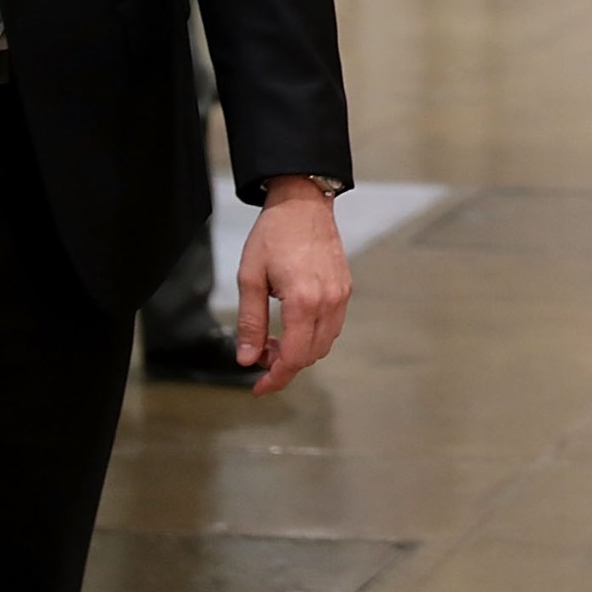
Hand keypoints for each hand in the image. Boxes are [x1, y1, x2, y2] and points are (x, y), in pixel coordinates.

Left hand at [236, 176, 353, 395]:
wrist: (303, 203)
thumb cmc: (273, 235)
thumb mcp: (250, 277)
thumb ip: (250, 321)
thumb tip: (246, 358)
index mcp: (303, 301)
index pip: (294, 357)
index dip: (276, 378)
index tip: (259, 387)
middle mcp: (328, 302)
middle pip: (311, 355)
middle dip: (284, 364)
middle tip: (257, 354)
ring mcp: (341, 295)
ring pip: (324, 343)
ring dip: (299, 351)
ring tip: (272, 339)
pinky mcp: (345, 288)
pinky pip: (332, 326)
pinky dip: (312, 335)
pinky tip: (292, 325)